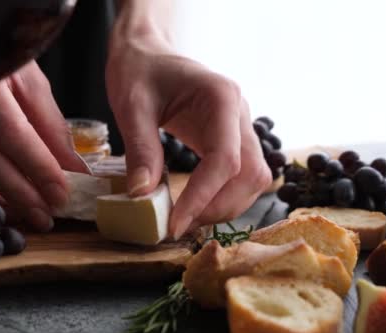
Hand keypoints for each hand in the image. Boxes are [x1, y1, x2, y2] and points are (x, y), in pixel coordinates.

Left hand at [106, 35, 271, 239]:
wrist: (147, 54)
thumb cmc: (139, 71)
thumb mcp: (132, 106)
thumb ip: (140, 149)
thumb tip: (143, 196)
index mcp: (221, 98)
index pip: (225, 160)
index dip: (203, 197)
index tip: (175, 224)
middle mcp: (239, 113)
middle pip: (250, 175)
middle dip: (218, 207)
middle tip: (178, 226)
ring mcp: (239, 127)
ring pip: (253, 179)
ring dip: (224, 206)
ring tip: (185, 219)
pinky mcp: (231, 139)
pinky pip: (240, 175)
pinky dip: (222, 196)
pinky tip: (195, 206)